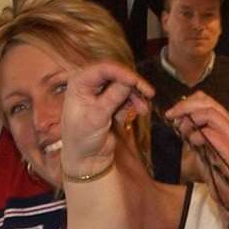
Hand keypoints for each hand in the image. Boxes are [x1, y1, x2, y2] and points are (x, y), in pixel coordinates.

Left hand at [59, 61, 155, 177]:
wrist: (86, 159)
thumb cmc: (83, 138)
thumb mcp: (97, 117)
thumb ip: (113, 97)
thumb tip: (129, 81)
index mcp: (79, 83)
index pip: (103, 69)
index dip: (122, 73)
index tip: (136, 82)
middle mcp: (89, 84)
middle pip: (115, 74)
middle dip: (132, 84)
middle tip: (149, 93)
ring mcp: (100, 94)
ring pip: (123, 85)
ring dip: (135, 96)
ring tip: (144, 110)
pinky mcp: (109, 103)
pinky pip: (125, 96)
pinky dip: (133, 103)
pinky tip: (138, 113)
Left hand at [167, 92, 228, 203]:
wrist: (227, 192)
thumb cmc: (214, 170)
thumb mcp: (201, 145)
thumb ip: (193, 129)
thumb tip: (178, 117)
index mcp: (227, 122)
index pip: (207, 101)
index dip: (187, 102)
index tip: (172, 112)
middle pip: (208, 103)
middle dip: (185, 107)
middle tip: (171, 115)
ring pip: (210, 114)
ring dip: (190, 120)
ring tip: (182, 130)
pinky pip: (210, 133)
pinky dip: (196, 135)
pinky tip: (192, 143)